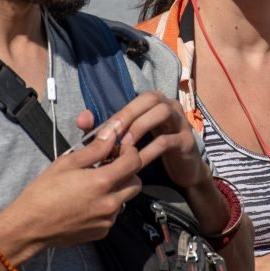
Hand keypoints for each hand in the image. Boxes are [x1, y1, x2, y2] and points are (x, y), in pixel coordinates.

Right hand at [0, 118, 143, 253]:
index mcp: (102, 182)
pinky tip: (87, 202)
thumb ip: (95, 149)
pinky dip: (106, 205)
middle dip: (127, 171)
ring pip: (125, 198)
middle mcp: (110, 203)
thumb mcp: (66, 163)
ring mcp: (107, 220)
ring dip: (117, 189)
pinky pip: (113, 214)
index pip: (134, 161)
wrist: (29, 228)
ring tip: (94, 185)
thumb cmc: (42, 193)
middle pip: (136, 182)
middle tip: (108, 165)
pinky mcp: (101, 232)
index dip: (129, 151)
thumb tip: (112, 134)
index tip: (118, 149)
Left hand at [79, 91, 209, 191]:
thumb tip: (82, 119)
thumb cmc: (152, 151)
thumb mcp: (129, 138)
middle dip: (128, 114)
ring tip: (125, 145)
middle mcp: (170, 106)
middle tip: (112, 135)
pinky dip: (151, 148)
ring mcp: (181, 122)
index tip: (101, 134)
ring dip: (140, 126)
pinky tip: (139, 159)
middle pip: (150, 98)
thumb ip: (106, 129)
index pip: (135, 99)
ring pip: (162, 112)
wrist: (182, 172)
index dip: (117, 113)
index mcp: (155, 103)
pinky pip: (168, 139)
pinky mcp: (187, 141)